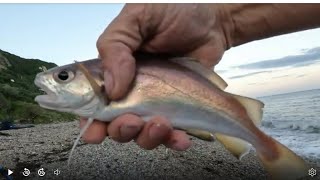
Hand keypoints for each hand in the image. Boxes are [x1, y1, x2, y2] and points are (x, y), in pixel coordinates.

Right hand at [81, 4, 230, 149]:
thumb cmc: (174, 11)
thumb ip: (116, 46)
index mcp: (113, 69)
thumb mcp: (138, 17)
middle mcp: (131, 89)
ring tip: (161, 124)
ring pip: (142, 134)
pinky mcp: (177, 108)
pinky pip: (171, 134)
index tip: (94, 131)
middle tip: (132, 121)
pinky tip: (181, 137)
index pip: (92, 101)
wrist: (212, 21)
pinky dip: (174, 141)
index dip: (90, 121)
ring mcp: (154, 101)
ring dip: (148, 137)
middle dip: (121, 130)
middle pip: (115, 124)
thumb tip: (112, 88)